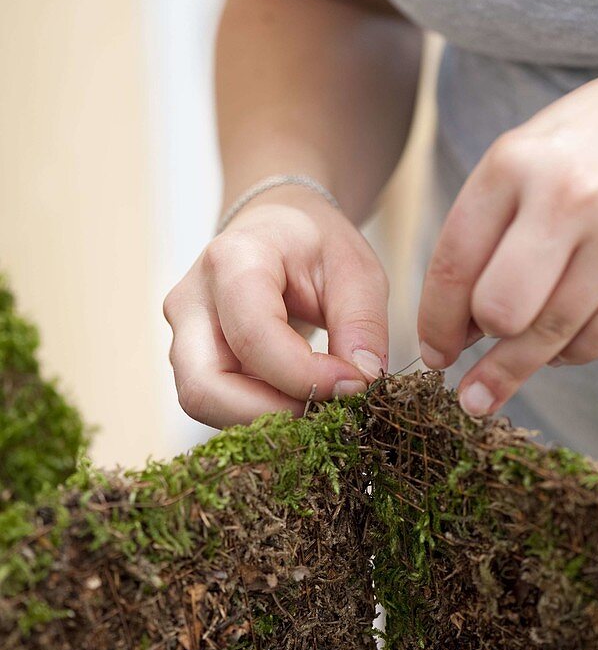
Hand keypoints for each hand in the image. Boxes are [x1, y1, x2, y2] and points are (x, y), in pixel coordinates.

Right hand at [164, 188, 387, 426]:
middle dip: (272, 414)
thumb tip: (361, 382)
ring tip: (317, 403)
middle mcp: (191, 300)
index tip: (353, 384)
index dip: (304, 375)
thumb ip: (363, 324)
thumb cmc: (314, 245)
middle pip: (204, 387)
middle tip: (328, 409)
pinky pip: (216, 404)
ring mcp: (182, 334)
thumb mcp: (356, 270)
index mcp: (233, 259)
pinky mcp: (190, 360)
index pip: (254, 336)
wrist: (275, 229)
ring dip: (264, 419)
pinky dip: (258, 414)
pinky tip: (297, 400)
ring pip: (204, 404)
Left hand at [418, 45, 597, 415]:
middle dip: (481, 341)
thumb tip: (457, 325)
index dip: (436, 322)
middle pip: (500, 310)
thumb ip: (487, 227)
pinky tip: (558, 350)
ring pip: (552, 335)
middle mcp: (568, 194)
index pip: (454, 263)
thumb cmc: (597, 140)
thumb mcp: (529, 153)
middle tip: (473, 354)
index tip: (433, 354)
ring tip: (498, 381)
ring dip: (518, 366)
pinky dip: (572, 354)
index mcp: (515, 160)